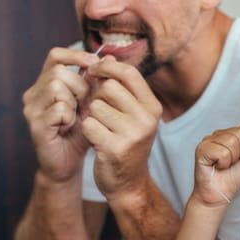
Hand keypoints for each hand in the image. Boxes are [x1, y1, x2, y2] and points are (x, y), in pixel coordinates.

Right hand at [22, 47, 99, 182]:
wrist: (69, 163)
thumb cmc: (81, 132)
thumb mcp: (92, 103)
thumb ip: (97, 82)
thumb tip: (110, 57)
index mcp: (46, 83)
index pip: (55, 56)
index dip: (75, 56)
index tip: (94, 64)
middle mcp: (34, 93)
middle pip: (59, 72)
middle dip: (80, 86)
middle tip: (85, 104)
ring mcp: (32, 109)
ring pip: (56, 87)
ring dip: (74, 102)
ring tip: (75, 117)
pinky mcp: (35, 124)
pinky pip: (58, 109)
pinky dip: (69, 117)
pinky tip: (69, 127)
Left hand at [81, 57, 162, 203]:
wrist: (128, 184)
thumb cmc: (126, 143)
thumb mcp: (132, 114)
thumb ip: (120, 87)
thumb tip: (105, 55)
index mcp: (152, 107)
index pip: (129, 73)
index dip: (107, 67)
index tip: (94, 71)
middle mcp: (147, 119)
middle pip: (109, 87)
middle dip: (97, 96)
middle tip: (98, 111)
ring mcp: (132, 134)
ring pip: (96, 106)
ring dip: (91, 115)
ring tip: (100, 128)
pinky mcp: (115, 148)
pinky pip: (88, 125)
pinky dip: (86, 130)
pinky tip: (95, 140)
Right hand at [192, 124, 239, 207]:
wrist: (220, 194)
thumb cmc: (233, 178)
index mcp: (233, 134)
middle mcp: (220, 134)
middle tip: (234, 162)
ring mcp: (210, 140)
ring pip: (232, 142)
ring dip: (232, 159)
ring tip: (225, 164)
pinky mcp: (202, 148)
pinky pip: (222, 152)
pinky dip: (224, 163)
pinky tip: (218, 166)